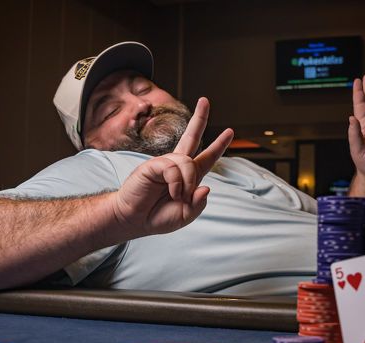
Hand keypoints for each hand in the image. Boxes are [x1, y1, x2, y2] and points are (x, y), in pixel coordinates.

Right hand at [113, 97, 233, 236]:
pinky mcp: (152, 165)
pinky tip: (172, 193)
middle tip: (205, 100)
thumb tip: (206, 187)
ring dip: (188, 182)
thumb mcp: (185, 215)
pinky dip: (177, 183)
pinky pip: (172, 168)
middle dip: (200, 118)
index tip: (230, 132)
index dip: (219, 145)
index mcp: (188, 176)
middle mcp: (177, 166)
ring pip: (187, 162)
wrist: (135, 220)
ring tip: (179, 197)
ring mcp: (164, 164)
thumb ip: (198, 204)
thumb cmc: (157, 217)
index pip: (206, 157)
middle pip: (192, 137)